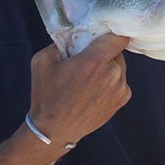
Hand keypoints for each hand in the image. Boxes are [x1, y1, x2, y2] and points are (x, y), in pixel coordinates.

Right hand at [28, 33, 131, 147]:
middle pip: (116, 51)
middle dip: (103, 52)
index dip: (111, 33)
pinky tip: (93, 90)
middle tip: (86, 60)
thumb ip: (61, 42)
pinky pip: (120, 81)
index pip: (118, 36)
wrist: (54, 130)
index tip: (102, 35)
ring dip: (108, 67)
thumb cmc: (46, 95)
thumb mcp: (42, 61)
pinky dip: (110, 82)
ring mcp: (120, 88)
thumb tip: (74, 34)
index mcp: (94, 61)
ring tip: (88, 79)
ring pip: (119, 66)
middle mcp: (113, 73)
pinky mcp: (123, 99)